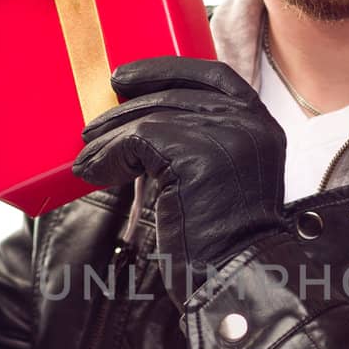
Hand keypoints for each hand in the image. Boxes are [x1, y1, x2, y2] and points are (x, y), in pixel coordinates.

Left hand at [70, 57, 287, 309]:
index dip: (167, 70)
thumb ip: (205, 147)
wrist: (238, 278)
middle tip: (92, 127)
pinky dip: (108, 156)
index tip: (127, 76)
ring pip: (150, 118)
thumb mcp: (227, 179)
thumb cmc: (226, 242)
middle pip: (174, 96)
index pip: (214, 76)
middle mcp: (248, 122)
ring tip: (87, 156)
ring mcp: (224, 135)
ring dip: (110, 139)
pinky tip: (93, 172)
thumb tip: (144, 127)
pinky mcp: (193, 155)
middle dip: (126, 109)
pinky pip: (136, 142)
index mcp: (261, 125)